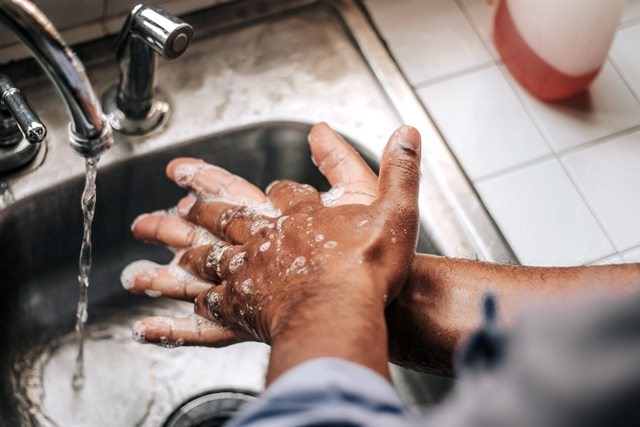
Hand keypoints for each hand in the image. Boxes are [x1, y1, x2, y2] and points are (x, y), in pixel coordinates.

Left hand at [125, 123, 421, 378]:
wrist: (342, 313)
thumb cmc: (368, 267)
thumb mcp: (396, 209)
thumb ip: (399, 169)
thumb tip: (406, 132)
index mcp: (300, 214)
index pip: (281, 192)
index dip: (278, 188)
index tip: (274, 186)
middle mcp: (267, 238)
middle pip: (226, 215)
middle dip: (199, 204)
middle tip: (173, 196)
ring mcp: (249, 272)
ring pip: (205, 254)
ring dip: (177, 243)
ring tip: (151, 237)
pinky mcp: (242, 309)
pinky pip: (205, 306)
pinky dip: (183, 309)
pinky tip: (164, 314)